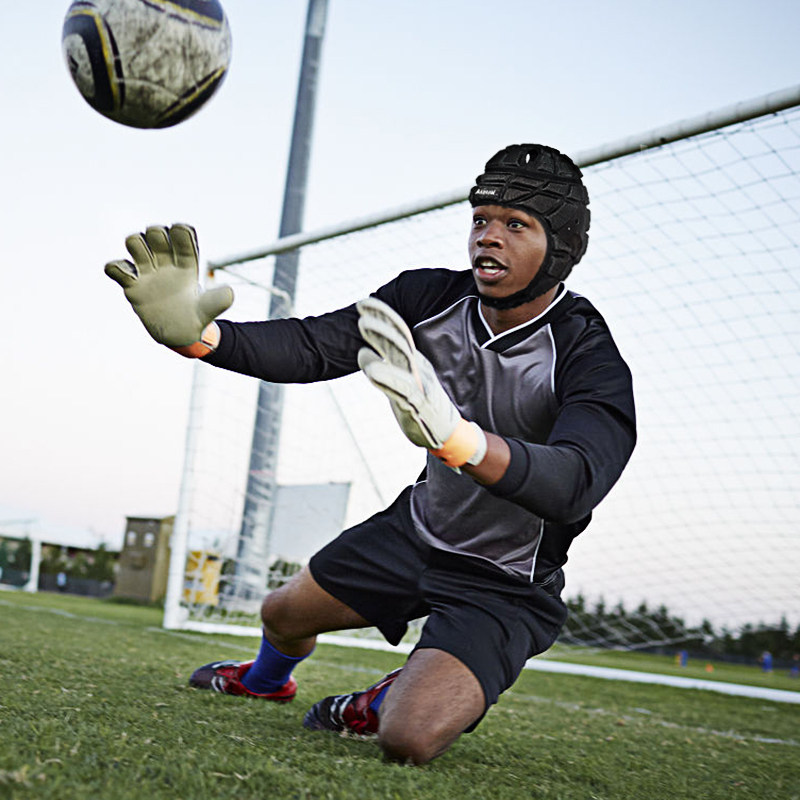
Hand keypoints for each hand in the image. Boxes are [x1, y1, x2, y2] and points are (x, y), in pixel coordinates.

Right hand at [105, 223, 232, 349]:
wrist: (178, 333)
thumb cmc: (196, 317)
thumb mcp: (209, 310)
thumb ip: (218, 300)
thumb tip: (229, 292)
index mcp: (187, 264)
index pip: (182, 237)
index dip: (181, 233)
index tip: (180, 233)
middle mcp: (166, 263)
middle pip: (156, 233)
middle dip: (157, 235)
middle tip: (160, 256)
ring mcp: (148, 272)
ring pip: (135, 242)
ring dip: (135, 244)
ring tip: (141, 266)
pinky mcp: (133, 285)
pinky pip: (116, 268)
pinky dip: (116, 267)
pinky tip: (129, 277)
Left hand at [357, 297, 486, 467]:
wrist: (446, 434)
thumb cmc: (421, 406)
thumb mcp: (401, 382)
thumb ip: (384, 366)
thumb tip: (362, 352)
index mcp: (414, 362)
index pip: (399, 333)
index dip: (383, 316)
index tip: (364, 302)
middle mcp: (416, 369)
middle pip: (399, 338)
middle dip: (381, 320)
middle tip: (362, 304)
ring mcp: (418, 385)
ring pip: (399, 356)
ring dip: (382, 338)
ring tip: (363, 323)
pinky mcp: (416, 404)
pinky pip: (400, 388)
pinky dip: (386, 377)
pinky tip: (371, 369)